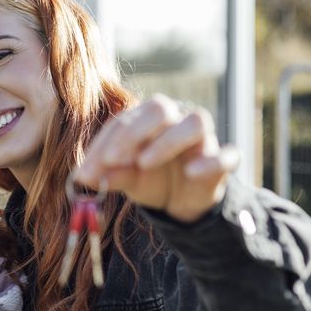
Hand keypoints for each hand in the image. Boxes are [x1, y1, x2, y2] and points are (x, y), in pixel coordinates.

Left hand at [73, 95, 239, 222]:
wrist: (181, 203)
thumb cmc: (150, 179)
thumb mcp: (126, 179)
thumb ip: (108, 175)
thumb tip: (82, 178)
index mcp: (146, 120)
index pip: (124, 120)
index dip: (104, 143)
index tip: (88, 170)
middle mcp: (176, 121)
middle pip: (160, 108)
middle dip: (133, 132)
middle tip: (112, 160)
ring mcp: (203, 139)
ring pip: (196, 122)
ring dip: (168, 141)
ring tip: (144, 163)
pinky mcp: (222, 162)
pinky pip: (227, 154)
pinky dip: (212, 161)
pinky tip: (191, 172)